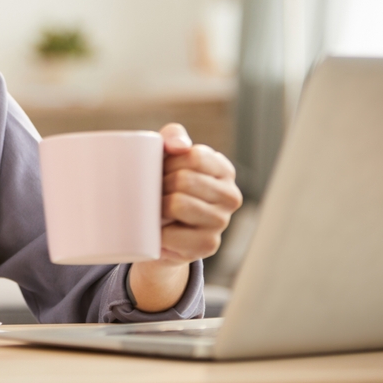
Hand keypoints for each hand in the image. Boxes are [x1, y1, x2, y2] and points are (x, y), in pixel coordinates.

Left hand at [128, 123, 242, 311]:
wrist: (158, 231)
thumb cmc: (164, 185)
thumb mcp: (166, 155)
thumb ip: (173, 137)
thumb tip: (178, 146)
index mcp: (223, 170)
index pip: (194, 156)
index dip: (168, 162)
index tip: (160, 170)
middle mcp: (230, 196)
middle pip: (184, 180)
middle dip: (159, 185)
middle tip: (152, 192)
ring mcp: (222, 222)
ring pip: (178, 204)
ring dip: (156, 207)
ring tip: (153, 209)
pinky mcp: (208, 245)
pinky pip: (172, 233)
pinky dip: (157, 232)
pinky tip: (157, 231)